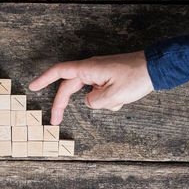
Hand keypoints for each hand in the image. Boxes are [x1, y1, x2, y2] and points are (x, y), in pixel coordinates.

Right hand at [29, 51, 153, 124]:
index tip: (32, 87)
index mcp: (88, 69)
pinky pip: (102, 93)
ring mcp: (100, 74)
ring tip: (118, 99)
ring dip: (100, 102)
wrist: (156, 68)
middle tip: (55, 120)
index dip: (44, 79)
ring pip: (89, 93)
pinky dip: (110, 99)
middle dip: (62, 104)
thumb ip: (95, 102)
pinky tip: (123, 98)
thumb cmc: (136, 77)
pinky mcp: (108, 78)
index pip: (59, 72)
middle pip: (69, 87)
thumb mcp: (114, 96)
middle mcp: (91, 69)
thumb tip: (88, 102)